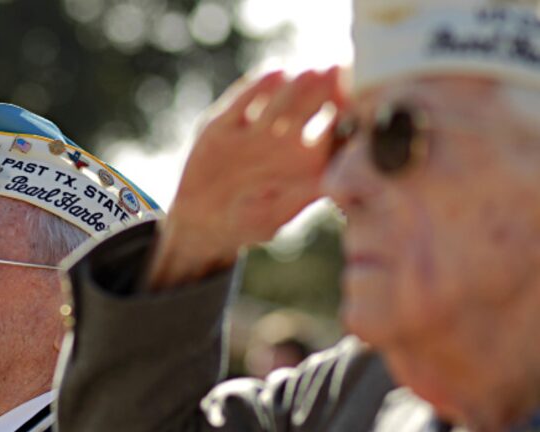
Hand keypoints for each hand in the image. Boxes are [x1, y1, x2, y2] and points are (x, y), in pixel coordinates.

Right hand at [149, 67, 344, 288]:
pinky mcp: (225, 124)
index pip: (337, 130)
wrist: (199, 222)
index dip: (351, 116)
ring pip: (283, 98)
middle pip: (314, 105)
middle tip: (341, 74)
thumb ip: (301, 199)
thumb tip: (336, 183)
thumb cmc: (246, 224)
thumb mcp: (275, 218)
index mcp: (307, 160)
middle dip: (328, 89)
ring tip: (311, 73)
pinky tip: (275, 75)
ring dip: (298, 85)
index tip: (364, 107)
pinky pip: (244, 101)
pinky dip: (258, 87)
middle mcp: (286, 138)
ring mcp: (257, 128)